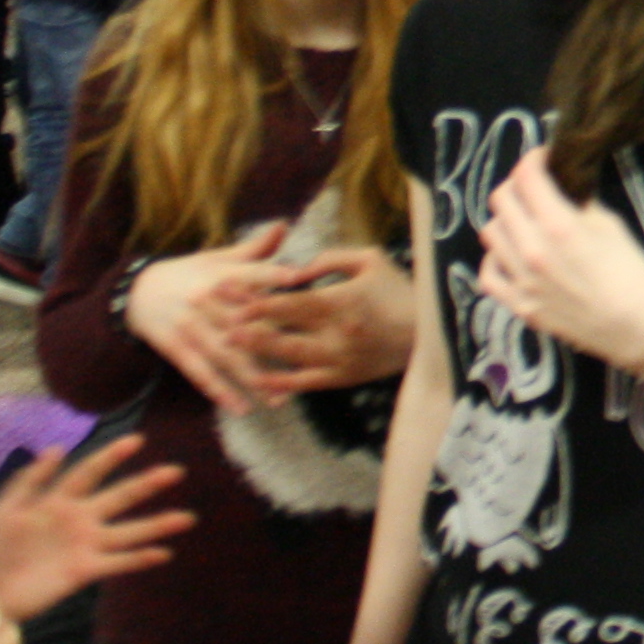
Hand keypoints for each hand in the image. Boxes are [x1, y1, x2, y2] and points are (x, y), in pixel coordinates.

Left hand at [0, 433, 192, 620]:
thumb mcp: (1, 509)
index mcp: (57, 501)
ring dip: (157, 525)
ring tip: (186, 518)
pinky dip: (140, 559)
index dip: (111, 457)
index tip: (137, 441)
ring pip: (127, 532)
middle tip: (175, 471)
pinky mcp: (84, 571)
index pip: (89, 473)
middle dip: (146, 485)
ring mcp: (85, 546)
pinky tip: (163, 554)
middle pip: (118, 498)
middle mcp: (78, 520)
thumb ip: (28, 481)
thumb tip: (56, 449)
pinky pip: (117, 563)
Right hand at [128, 223, 297, 413]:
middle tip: (304, 357)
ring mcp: (189, 328)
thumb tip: (284, 225)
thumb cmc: (190, 274)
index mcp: (218, 275)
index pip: (249, 273)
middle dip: (271, 339)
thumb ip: (253, 249)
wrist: (136, 292)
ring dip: (251, 377)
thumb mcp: (217, 259)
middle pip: (241, 321)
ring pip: (224, 354)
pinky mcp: (177, 350)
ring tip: (279, 399)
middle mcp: (204, 301)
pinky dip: (219, 391)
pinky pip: (200, 373)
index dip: (272, 274)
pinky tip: (240, 408)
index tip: (299, 277)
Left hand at [227, 249, 417, 393]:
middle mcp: (336, 332)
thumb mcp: (371, 260)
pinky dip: (280, 384)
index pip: (288, 299)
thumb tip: (298, 267)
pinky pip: (305, 383)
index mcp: (341, 300)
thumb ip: (331, 259)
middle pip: (281, 328)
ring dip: (255, 350)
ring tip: (226, 344)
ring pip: (287, 356)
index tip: (226, 290)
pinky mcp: (343, 378)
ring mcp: (338, 359)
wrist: (430, 334)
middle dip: (244, 322)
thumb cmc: (400, 289)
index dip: (254, 296)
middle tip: (213, 317)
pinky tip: (258, 380)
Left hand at [479, 153, 643, 371]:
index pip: (527, 177)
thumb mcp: (611, 226)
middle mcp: (530, 249)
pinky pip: (488, 275)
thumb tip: (564, 192)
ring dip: (505, 218)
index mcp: (558, 225)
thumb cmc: (633, 273)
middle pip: (501, 200)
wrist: (638, 326)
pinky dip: (495, 258)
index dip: (533, 159)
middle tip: (533, 186)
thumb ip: (580, 205)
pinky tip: (510, 255)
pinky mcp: (519, 305)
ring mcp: (520, 280)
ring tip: (523, 221)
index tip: (543, 158)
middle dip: (516, 184)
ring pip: (491, 233)